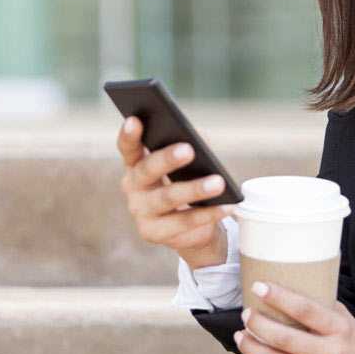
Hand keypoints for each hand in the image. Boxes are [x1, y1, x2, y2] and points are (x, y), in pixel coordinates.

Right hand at [116, 116, 232, 268]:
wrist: (190, 228)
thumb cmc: (186, 184)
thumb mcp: (189, 163)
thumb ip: (191, 144)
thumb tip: (198, 136)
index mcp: (136, 164)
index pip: (128, 148)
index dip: (129, 135)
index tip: (135, 120)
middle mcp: (132, 187)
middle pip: (147, 170)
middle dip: (168, 159)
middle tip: (189, 149)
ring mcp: (140, 212)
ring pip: (167, 198)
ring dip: (194, 189)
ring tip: (218, 182)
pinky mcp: (153, 233)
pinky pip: (184, 222)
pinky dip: (208, 213)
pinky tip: (226, 205)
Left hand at [234, 281, 354, 353]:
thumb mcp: (347, 321)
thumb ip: (322, 307)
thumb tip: (292, 287)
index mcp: (339, 330)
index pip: (304, 309)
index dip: (278, 297)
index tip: (259, 286)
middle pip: (282, 338)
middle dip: (257, 323)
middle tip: (247, 314)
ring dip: (252, 348)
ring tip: (242, 336)